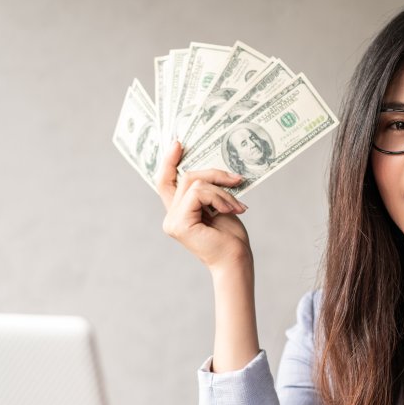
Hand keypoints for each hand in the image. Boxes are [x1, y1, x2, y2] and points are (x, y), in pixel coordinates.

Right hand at [156, 142, 251, 271]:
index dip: (169, 162)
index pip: (165, 182)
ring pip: (194, 183)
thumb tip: (211, 169)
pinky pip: (198, 193)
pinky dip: (219, 197)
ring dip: (222, 190)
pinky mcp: (179, 224)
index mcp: (178, 213)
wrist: (236, 261)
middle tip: (237, 179)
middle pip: (186, 177)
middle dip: (214, 174)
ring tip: (238, 205)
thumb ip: (207, 191)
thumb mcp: (218, 206)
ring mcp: (172, 221)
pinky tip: (232, 210)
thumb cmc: (230, 238)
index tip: (179, 143)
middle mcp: (170, 217)